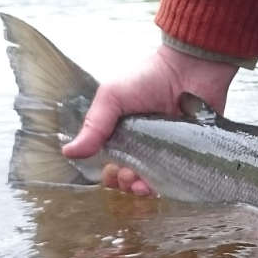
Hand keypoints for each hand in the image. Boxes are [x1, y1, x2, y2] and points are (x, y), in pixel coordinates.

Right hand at [62, 45, 237, 194]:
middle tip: (126, 174)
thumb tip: (67, 153)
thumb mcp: (112, 97)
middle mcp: (144, 146)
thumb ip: (94, 125)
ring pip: (153, 182)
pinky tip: (159, 185)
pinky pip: (178, 177)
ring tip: (141, 184)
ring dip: (142, 189)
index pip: (111, 163)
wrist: (190, 69)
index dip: (109, 174)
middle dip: (124, 183)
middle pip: (130, 177)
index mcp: (122, 134)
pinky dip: (167, 185)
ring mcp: (167, 151)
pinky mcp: (189, 153)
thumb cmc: (147, 78)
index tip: (110, 170)